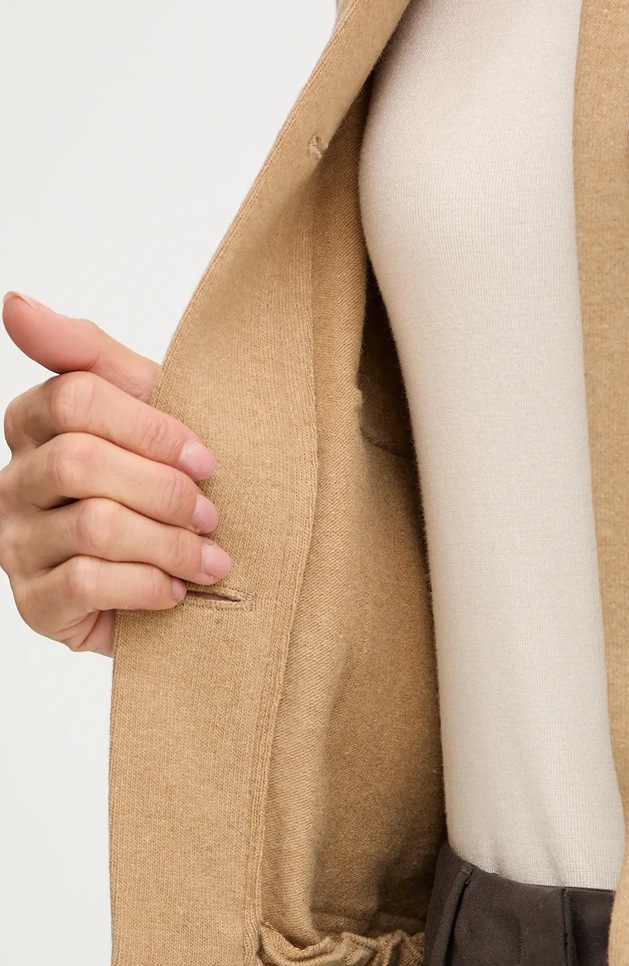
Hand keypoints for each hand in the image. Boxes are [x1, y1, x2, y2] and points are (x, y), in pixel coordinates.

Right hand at [0, 292, 231, 656]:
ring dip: (169, 544)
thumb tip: (14, 302)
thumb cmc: (164, 490)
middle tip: (211, 515)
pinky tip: (176, 590)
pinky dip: (148, 586)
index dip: (151, 429)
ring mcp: (16, 544)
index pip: (74, 398)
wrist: (181, 585)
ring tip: (209, 559)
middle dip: (164, 491)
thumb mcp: (146, 411)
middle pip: (82, 462)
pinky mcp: (35, 603)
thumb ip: (91, 356)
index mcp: (34, 425)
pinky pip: (88, 582)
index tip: (205, 459)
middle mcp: (14, 482)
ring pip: (92, 526)